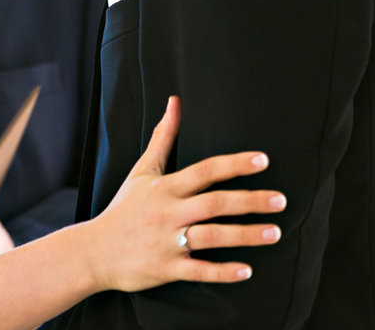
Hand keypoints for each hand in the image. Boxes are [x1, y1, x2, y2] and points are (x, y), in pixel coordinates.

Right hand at [84, 96, 284, 291]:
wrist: (94, 251)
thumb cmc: (123, 209)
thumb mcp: (143, 170)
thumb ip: (164, 137)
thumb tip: (176, 102)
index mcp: (165, 187)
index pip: (205, 171)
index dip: (234, 165)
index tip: (262, 160)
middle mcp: (169, 212)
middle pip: (215, 203)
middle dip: (250, 201)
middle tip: (281, 200)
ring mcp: (167, 241)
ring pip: (212, 236)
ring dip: (246, 235)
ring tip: (275, 232)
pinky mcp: (166, 268)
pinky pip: (199, 270)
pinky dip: (223, 272)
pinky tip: (247, 271)